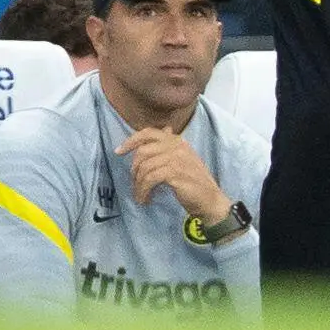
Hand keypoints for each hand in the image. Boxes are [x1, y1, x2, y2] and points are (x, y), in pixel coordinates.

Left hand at [114, 127, 232, 223]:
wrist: (210, 200)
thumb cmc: (195, 182)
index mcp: (177, 141)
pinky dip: (143, 190)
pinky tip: (146, 198)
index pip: (149, 133)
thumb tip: (164, 128)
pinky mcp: (175, 173)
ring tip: (140, 195)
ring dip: (138, 184)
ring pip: (144, 167)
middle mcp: (177, 146)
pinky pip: (150, 179)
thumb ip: (171, 146)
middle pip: (143, 150)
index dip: (131, 140)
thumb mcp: (184, 159)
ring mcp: (176, 159)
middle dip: (134, 168)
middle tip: (134, 183)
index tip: (119, 151)